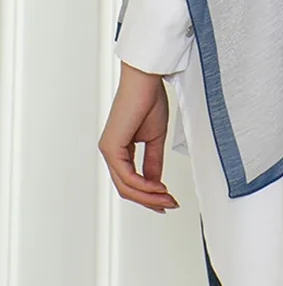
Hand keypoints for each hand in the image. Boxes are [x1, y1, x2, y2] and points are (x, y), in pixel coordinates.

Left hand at [98, 62, 178, 212]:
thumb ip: (153, 162)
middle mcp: (110, 151)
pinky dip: (143, 185)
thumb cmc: (149, 99)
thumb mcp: (155, 138)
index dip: (149, 194)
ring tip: (167, 198)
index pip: (131, 181)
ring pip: (126, 186)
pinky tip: (158, 187)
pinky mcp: (111, 147)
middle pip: (127, 189)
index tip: (167, 200)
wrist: (145, 80)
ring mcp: (109, 150)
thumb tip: (155, 183)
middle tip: (169, 205)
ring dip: (148, 196)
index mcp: (119, 148)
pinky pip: (126, 176)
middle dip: (150, 200)